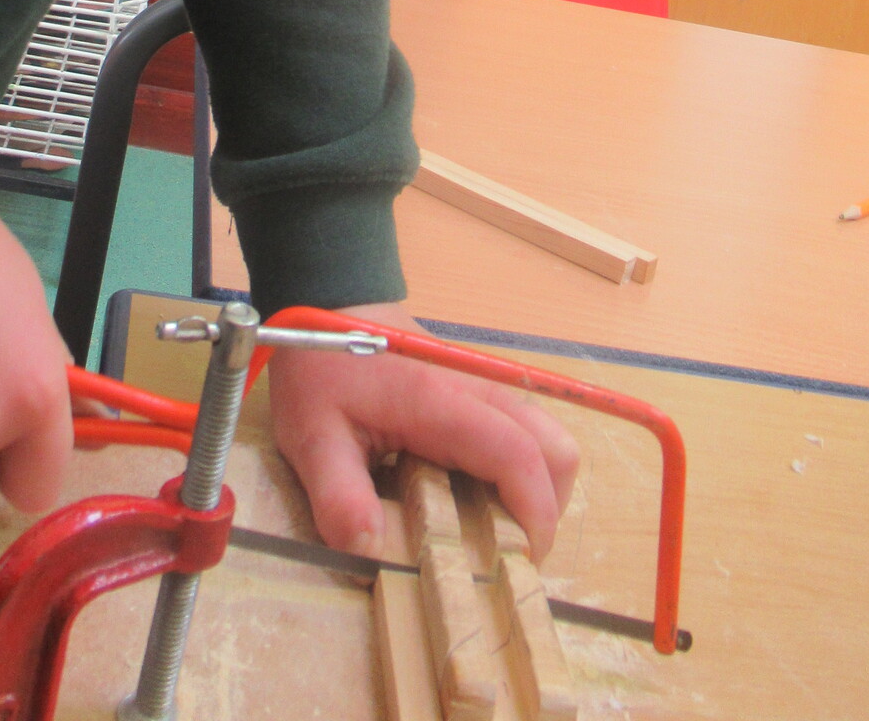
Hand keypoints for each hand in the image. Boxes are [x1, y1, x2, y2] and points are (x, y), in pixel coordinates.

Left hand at [268, 302, 578, 562]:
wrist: (330, 303)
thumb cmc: (320, 369)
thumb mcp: (311, 437)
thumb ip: (338, 497)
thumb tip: (371, 553)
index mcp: (442, 403)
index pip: (520, 456)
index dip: (535, 515)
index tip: (521, 564)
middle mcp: (479, 390)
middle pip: (557, 447)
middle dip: (548, 508)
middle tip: (507, 552)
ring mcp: (485, 386)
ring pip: (548, 437)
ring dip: (539, 488)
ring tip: (492, 529)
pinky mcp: (481, 390)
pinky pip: (526, 431)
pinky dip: (523, 469)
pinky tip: (476, 495)